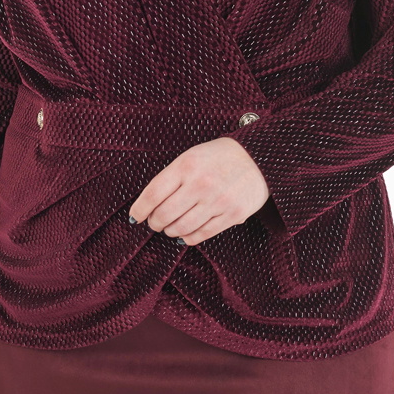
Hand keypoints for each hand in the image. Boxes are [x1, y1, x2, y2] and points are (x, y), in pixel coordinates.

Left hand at [129, 136, 269, 245]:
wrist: (258, 158)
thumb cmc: (219, 157)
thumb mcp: (191, 156)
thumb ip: (171, 178)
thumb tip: (149, 205)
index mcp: (187, 165)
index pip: (153, 193)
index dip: (139, 209)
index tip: (134, 217)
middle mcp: (201, 184)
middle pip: (164, 215)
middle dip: (154, 222)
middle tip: (154, 222)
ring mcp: (218, 201)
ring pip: (181, 228)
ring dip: (170, 231)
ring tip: (170, 227)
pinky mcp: (232, 215)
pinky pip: (201, 235)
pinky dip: (187, 237)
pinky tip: (185, 233)